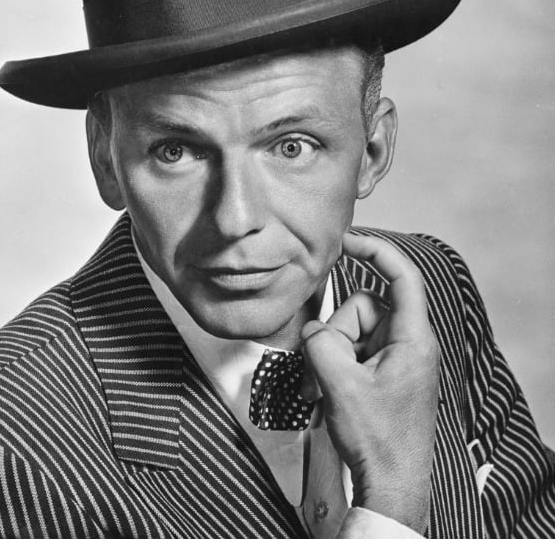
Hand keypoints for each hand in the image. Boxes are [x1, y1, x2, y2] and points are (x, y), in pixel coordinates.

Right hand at [300, 232, 439, 531]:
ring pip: (349, 334)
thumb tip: (312, 329)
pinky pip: (350, 356)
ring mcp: (394, 363)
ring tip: (322, 390)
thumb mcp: (340, 384)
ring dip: (328, 357)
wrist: (390, 483)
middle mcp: (407, 346)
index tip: (348, 240)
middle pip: (361, 309)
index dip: (376, 251)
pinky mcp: (382, 378)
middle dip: (335, 332)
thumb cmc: (379, 439)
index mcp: (412, 340)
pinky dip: (332, 370)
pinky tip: (326, 395)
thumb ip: (320, 343)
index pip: (402, 277)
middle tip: (324, 369)